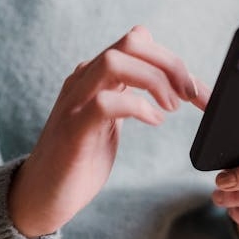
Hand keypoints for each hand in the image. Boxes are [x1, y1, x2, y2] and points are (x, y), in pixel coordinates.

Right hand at [9, 26, 210, 237]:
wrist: (40, 196)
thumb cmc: (79, 160)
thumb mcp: (110, 121)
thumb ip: (130, 96)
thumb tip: (170, 85)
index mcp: (95, 76)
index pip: (138, 42)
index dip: (173, 60)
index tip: (198, 91)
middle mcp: (83, 81)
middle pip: (131, 42)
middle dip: (170, 64)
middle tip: (191, 96)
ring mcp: (75, 103)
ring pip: (116, 61)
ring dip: (155, 81)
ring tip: (171, 108)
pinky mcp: (73, 130)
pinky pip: (105, 102)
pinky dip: (137, 107)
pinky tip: (153, 121)